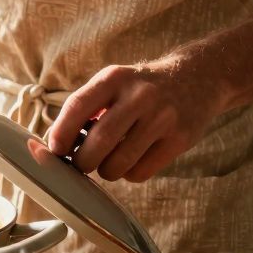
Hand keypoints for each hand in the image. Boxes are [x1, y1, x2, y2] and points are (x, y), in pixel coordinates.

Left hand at [46, 60, 230, 181]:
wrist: (199, 78)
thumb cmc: (141, 88)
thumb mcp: (113, 82)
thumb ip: (86, 108)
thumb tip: (53, 145)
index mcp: (114, 78)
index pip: (77, 107)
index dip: (61, 134)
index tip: (54, 150)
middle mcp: (139, 96)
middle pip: (98, 144)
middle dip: (82, 161)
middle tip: (82, 162)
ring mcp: (162, 118)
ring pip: (118, 164)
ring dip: (105, 171)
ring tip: (109, 161)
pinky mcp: (180, 139)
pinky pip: (140, 172)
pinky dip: (129, 174)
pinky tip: (133, 159)